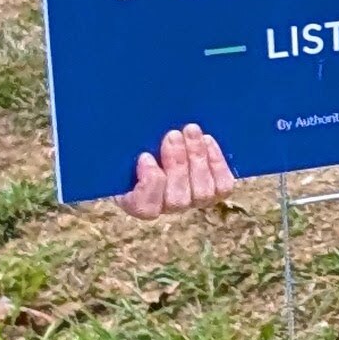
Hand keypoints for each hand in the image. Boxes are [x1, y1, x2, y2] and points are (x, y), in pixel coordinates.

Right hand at [118, 123, 237, 216]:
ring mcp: (192, 202)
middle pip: (176, 199)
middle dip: (177, 164)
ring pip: (201, 193)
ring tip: (191, 131)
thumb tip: (116, 137)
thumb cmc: (135, 142)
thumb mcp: (121, 147)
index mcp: (135, 201)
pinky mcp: (214, 192)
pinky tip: (208, 141)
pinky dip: (216, 163)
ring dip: (197, 158)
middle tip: (173, 135)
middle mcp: (166, 208)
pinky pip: (222, 186)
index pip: (145, 208)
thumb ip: (120, 149)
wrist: (162, 138)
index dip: (149, 184)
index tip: (145, 157)